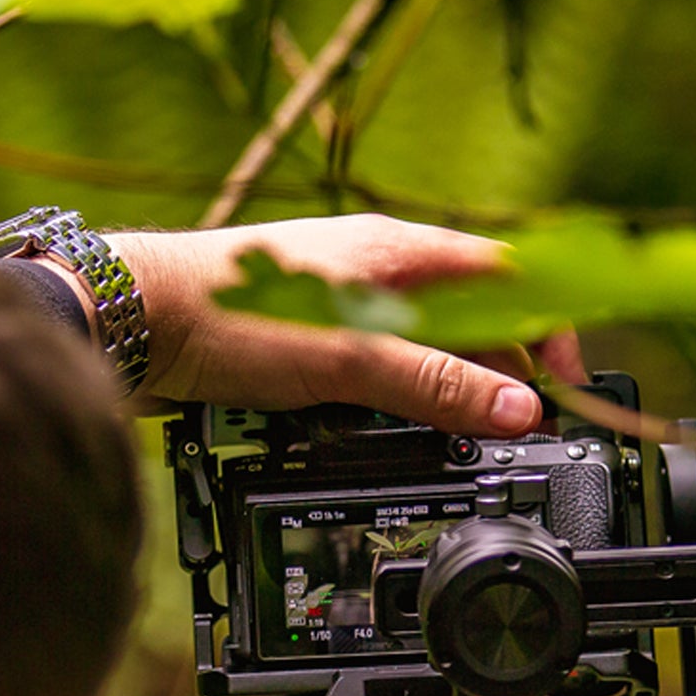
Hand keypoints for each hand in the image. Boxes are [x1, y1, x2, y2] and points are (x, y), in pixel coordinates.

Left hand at [109, 215, 588, 437]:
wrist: (133, 323)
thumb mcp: (353, 358)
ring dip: (440, 398)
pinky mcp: (307, 345)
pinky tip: (386, 439)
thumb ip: (438, 384)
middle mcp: (379, 272)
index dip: (550, 328)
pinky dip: (391, 409)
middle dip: (497, 377)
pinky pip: (375, 377)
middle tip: (510, 435)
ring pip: (422, 354)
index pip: (510, 277)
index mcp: (402, 252)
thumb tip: (520, 410)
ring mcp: (343, 308)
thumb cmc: (232, 316)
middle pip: (471, 322)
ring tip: (451, 444)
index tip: (562, 390)